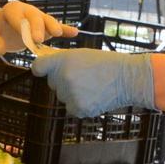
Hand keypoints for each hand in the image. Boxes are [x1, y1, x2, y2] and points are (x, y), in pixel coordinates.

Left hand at [0, 1, 78, 54]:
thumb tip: (1, 49)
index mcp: (12, 10)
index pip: (16, 15)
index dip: (20, 24)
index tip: (25, 35)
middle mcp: (27, 11)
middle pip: (34, 17)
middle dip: (38, 27)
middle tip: (39, 39)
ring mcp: (38, 19)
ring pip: (47, 21)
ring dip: (53, 26)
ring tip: (58, 34)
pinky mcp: (45, 27)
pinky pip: (56, 27)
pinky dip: (65, 29)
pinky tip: (74, 32)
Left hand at [29, 50, 155, 117]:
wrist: (126, 78)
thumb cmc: (106, 64)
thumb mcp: (81, 54)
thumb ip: (62, 60)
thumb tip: (46, 66)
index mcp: (62, 61)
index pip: (37, 67)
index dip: (42, 68)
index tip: (45, 70)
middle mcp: (63, 78)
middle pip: (52, 83)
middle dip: (62, 81)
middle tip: (82, 76)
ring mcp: (69, 95)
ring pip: (62, 96)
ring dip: (72, 93)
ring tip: (91, 86)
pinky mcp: (77, 108)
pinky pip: (71, 108)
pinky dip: (80, 104)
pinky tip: (93, 96)